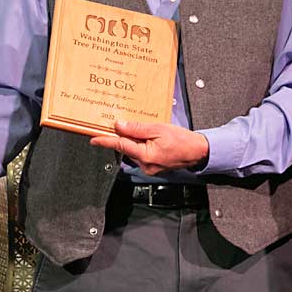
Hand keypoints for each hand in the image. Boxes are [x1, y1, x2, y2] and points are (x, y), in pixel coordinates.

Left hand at [89, 121, 208, 174]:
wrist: (197, 151)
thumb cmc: (182, 140)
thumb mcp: (158, 128)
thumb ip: (137, 128)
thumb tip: (120, 126)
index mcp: (146, 155)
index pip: (120, 146)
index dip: (106, 141)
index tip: (94, 139)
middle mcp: (145, 165)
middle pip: (126, 148)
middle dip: (123, 136)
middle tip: (120, 123)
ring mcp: (149, 168)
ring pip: (133, 151)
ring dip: (134, 140)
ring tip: (144, 129)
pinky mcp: (152, 167)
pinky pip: (141, 154)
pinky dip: (140, 145)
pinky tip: (148, 137)